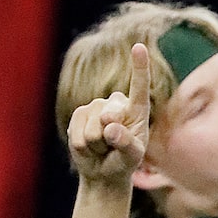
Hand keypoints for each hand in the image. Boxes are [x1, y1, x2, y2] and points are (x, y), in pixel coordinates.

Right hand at [66, 42, 150, 188]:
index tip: (139, 46)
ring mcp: (95, 107)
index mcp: (136, 109)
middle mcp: (115, 103)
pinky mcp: (79, 115)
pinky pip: (78, 135)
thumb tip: (109, 127)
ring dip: (97, 146)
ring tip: (103, 148)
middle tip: (113, 147)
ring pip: (93, 130)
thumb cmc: (124, 162)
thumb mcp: (132, 157)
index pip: (139, 87)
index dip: (139, 67)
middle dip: (110, 139)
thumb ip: (126, 143)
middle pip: (109, 117)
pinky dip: (83, 148)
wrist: (103, 171)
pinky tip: (89, 147)